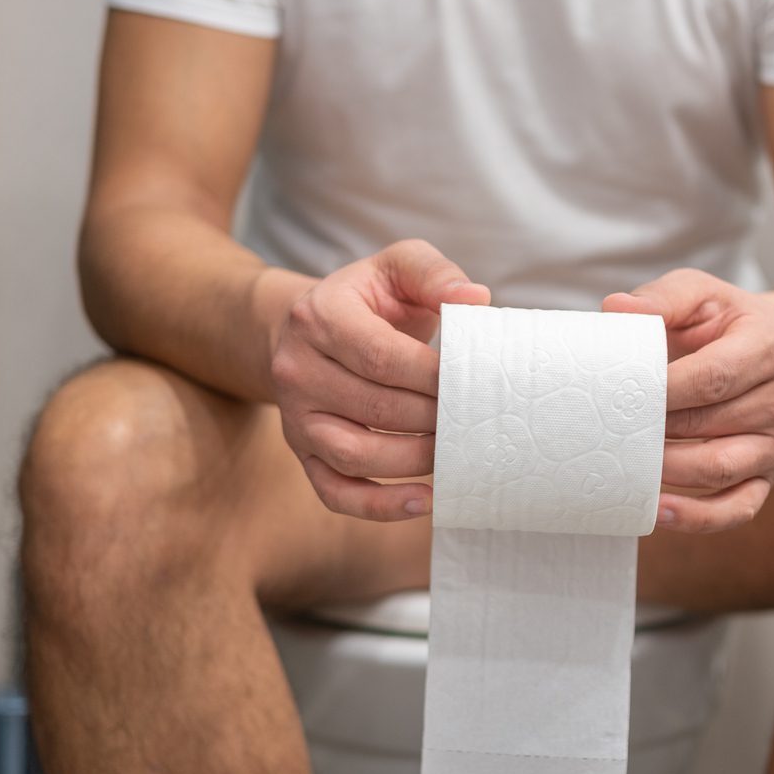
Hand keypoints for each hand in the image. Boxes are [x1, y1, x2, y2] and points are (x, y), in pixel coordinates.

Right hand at [270, 240, 488, 519]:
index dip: (434, 378)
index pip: (382, 357)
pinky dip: (380, 506)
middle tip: (477, 421)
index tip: (476, 384)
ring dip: (415, 461)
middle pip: (374, 409)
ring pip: (355, 455)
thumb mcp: (398, 267)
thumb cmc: (368, 299)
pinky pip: (336, 492)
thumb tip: (475, 299)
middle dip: (434, 420)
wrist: (307, 327)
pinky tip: (424, 500)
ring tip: (457, 453)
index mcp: (319, 317)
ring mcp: (295, 417)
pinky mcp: (302, 452)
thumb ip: (435, 275)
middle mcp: (297, 369)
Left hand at [603, 270, 773, 532]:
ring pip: (720, 469)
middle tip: (606, 431)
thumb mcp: (701, 293)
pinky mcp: (769, 476)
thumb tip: (615, 311)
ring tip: (622, 464)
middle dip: (654, 430)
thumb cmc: (729, 321)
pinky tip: (656, 512)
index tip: (619, 395)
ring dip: (667, 470)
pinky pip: (737, 508)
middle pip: (710, 424)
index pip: (713, 376)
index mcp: (772, 346)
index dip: (663, 390)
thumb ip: (661, 299)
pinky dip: (697, 518)